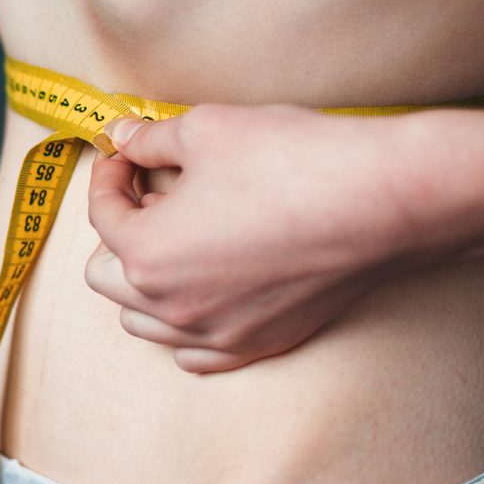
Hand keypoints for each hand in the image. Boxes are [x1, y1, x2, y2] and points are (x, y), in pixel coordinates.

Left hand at [83, 104, 443, 373]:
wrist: (382, 200)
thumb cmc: (293, 160)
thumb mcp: (207, 130)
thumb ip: (151, 139)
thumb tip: (121, 134)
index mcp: (147, 253)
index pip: (101, 215)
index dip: (110, 176)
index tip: (127, 157)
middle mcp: (173, 306)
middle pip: (107, 276)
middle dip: (120, 232)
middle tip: (151, 195)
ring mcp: (217, 334)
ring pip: (145, 322)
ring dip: (147, 281)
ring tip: (179, 239)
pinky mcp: (260, 345)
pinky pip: (196, 354)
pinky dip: (187, 324)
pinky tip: (206, 289)